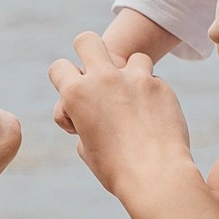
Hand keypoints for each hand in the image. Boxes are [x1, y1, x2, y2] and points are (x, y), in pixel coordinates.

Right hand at [47, 33, 195, 200]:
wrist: (156, 177)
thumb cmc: (115, 170)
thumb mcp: (87, 148)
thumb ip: (86, 122)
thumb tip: (93, 114)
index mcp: (76, 95)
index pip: (58, 67)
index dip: (63, 80)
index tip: (73, 94)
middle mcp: (103, 79)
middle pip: (87, 40)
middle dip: (88, 50)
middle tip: (97, 70)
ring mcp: (135, 78)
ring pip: (133, 57)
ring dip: (132, 73)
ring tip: (136, 100)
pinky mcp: (160, 86)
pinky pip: (154, 81)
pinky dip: (153, 95)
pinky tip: (156, 118)